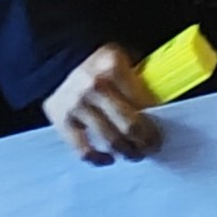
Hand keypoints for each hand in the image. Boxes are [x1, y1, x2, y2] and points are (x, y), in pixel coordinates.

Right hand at [44, 45, 161, 164]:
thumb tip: (158, 106)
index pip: (142, 102)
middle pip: (128, 124)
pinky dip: (98, 158)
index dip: (154, 122)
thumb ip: (137, 77)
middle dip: (144, 141)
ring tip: (135, 155)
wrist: (56, 63)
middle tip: (152, 148)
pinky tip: (109, 159)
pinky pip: (84, 149)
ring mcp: (79, 106)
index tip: (161, 133)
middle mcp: (96, 86)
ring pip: (110, 139)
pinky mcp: (64, 122)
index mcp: (114, 67)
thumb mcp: (120, 57)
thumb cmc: (97, 63)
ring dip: (126, 152)